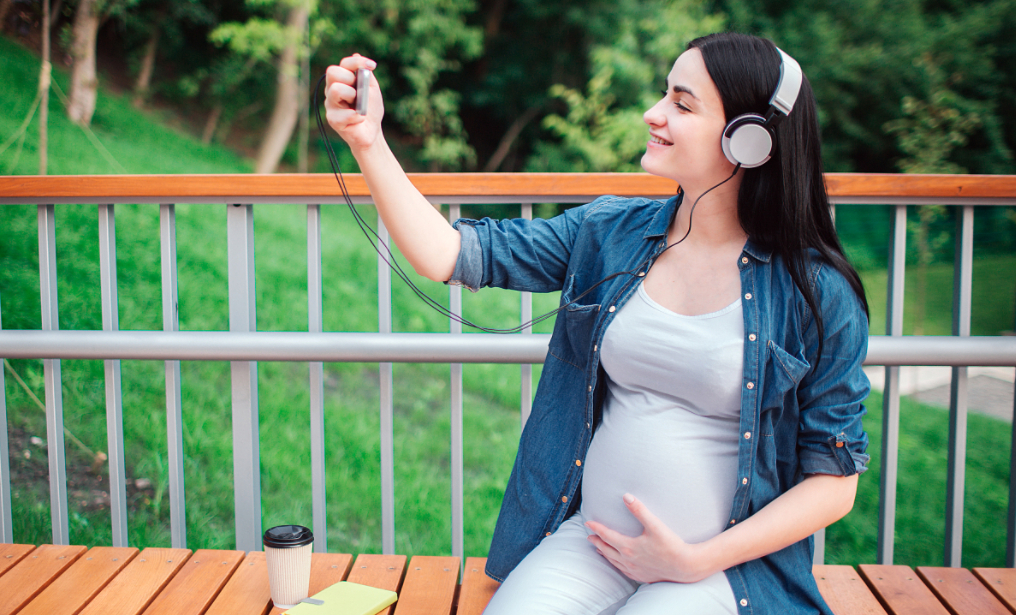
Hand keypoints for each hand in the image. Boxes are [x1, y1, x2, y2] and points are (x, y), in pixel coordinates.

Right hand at [324, 54, 382, 150]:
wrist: (372, 131)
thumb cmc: (370, 109)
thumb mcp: (371, 89)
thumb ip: (365, 74)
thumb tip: (356, 55)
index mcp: (342, 80)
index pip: (344, 64)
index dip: (357, 62)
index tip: (372, 66)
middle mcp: (332, 89)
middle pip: (332, 71)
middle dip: (350, 79)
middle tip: (358, 92)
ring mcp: (330, 104)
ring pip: (335, 90)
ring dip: (352, 97)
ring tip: (359, 106)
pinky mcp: (332, 119)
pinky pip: (343, 113)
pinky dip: (357, 116)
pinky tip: (360, 119)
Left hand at [585, 494, 713, 583]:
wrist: (685, 566)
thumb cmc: (671, 545)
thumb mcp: (655, 525)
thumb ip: (640, 510)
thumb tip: (626, 496)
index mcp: (628, 547)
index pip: (607, 535)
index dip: (596, 528)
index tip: (588, 523)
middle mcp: (628, 560)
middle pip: (607, 549)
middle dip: (597, 541)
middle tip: (589, 536)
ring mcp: (634, 570)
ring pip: (613, 561)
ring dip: (604, 553)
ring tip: (599, 548)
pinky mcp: (641, 576)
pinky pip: (622, 570)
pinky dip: (615, 564)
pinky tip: (617, 563)